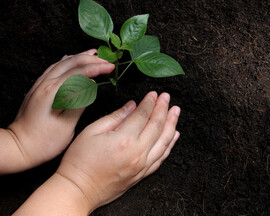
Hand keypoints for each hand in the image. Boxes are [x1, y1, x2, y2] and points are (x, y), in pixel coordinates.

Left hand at [6, 49, 114, 171]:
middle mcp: (45, 83)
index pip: (80, 71)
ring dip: (80, 57)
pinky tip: (73, 62)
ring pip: (62, 62)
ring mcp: (40, 84)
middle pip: (71, 62)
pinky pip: (55, 67)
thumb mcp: (67, 125)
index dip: (98, 67)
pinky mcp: (38, 88)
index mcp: (54, 91)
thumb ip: (80, 102)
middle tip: (107, 61)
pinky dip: (68, 62)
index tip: (111, 67)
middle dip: (91, 59)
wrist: (19, 146)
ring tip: (94, 54)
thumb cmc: (44, 141)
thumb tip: (91, 85)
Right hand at [56, 91, 180, 212]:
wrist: (79, 190)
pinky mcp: (142, 174)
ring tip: (176, 111)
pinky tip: (174, 135)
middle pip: (156, 126)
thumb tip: (131, 106)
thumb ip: (115, 117)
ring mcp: (142, 165)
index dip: (150, 102)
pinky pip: (161, 157)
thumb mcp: (91, 131)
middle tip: (167, 97)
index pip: (143, 115)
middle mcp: (138, 153)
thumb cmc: (80, 160)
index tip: (154, 93)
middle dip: (163, 109)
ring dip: (171, 124)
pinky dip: (170, 145)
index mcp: (124, 139)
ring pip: (164, 141)